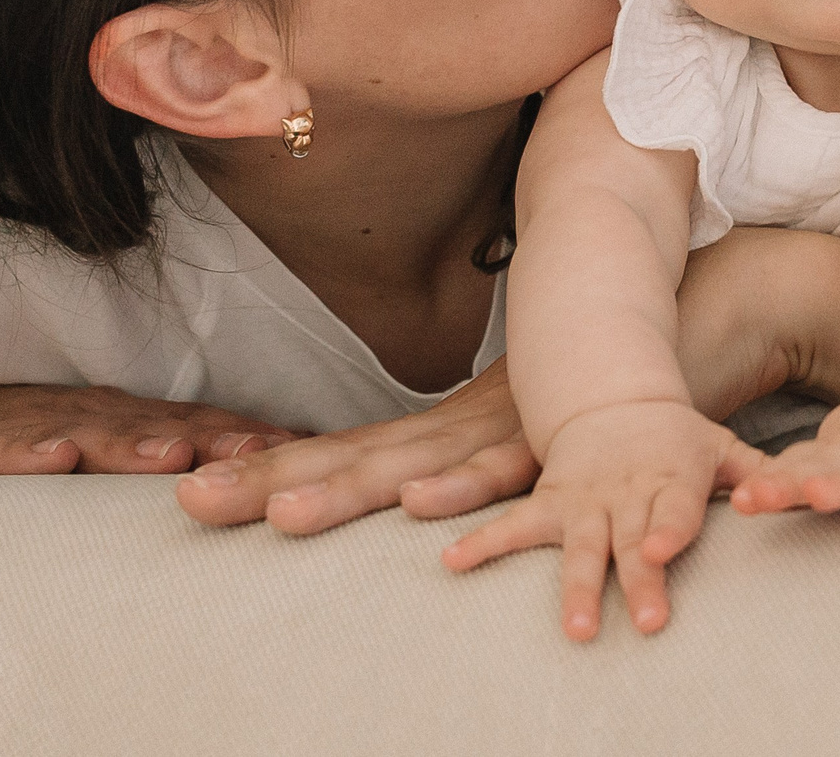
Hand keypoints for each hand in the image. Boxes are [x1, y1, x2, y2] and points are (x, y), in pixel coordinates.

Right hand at [0, 383, 301, 479]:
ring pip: (85, 434)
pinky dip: (24, 452)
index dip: (248, 437)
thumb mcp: (81, 456)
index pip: (193, 428)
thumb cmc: (1, 452)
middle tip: (268, 453)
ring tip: (176, 458)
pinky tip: (54, 458)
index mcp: (114, 420)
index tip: (308, 453)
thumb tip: (245, 481)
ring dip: (134, 444)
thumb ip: (149, 464)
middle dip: (215, 439)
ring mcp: (19, 427)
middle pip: (156, 426)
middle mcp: (78, 416)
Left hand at [175, 356, 537, 533]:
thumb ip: (449, 453)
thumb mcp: (499, 427)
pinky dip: (461, 488)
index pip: (336, 451)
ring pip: (410, 468)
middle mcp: (450, 431)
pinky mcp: (547, 444)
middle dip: (267, 482)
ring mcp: (496, 435)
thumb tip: (395, 481)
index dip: (266, 466)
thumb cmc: (572, 394)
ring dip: (344, 491)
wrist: (648, 326)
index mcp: (432, 430)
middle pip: (348, 460)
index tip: (191, 483)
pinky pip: (502, 472)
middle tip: (192, 500)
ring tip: (281, 514)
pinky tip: (419, 504)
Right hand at [442, 398, 761, 640]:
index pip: (675, 509)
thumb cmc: (677, 437)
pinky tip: (452, 563)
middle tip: (645, 621)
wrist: (612, 395)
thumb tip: (794, 493)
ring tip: (576, 630)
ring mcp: (584, 501)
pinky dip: (482, 543)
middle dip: (638, 580)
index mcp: (671, 480)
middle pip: (633, 542)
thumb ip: (754, 474)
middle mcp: (626, 495)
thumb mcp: (718, 444)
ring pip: (579, 549)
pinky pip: (512, 524)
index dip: (670, 529)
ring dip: (576, 589)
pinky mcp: (549, 503)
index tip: (664, 551)